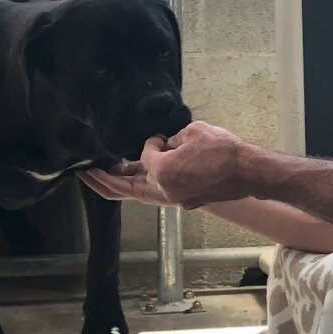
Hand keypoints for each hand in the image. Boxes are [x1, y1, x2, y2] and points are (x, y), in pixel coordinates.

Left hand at [79, 121, 252, 208]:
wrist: (249, 172)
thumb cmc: (223, 150)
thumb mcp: (192, 132)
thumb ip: (170, 139)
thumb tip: (163, 144)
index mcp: (163, 172)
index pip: (143, 156)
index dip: (150, 144)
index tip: (159, 138)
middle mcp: (164, 190)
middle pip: (123, 189)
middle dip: (100, 179)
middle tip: (83, 172)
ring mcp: (173, 199)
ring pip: (138, 193)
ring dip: (120, 183)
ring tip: (102, 174)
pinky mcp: (182, 201)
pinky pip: (153, 193)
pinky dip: (141, 184)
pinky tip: (136, 174)